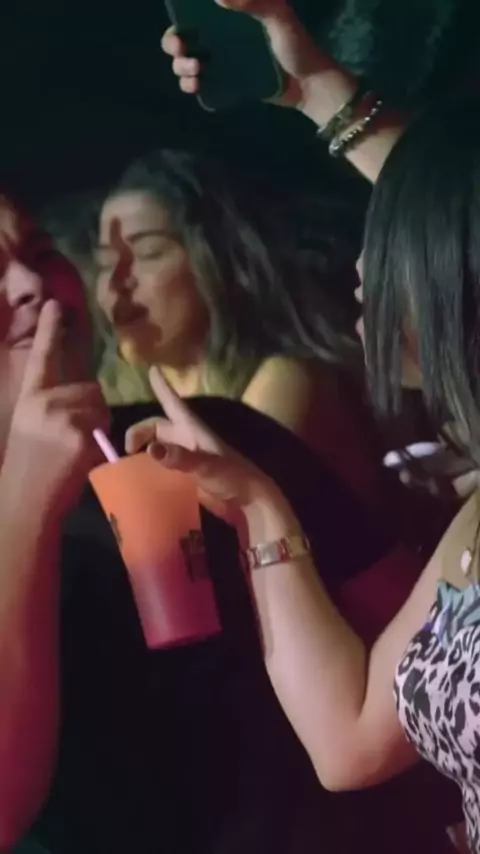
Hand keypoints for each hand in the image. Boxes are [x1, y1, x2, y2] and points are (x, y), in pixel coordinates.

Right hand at [3, 301, 109, 520]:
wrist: (25, 499)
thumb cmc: (30, 466)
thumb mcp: (32, 426)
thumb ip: (52, 404)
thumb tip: (82, 393)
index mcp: (29, 397)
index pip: (42, 357)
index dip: (50, 330)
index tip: (55, 303)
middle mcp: (43, 401)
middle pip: (90, 388)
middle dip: (91, 408)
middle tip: (74, 436)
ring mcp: (61, 416)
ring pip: (100, 406)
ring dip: (97, 424)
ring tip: (76, 447)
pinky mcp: (78, 433)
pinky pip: (103, 427)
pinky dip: (99, 442)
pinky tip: (81, 457)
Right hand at [126, 366, 275, 514]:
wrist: (247, 501)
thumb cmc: (231, 475)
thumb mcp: (206, 464)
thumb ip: (179, 457)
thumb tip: (150, 449)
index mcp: (192, 429)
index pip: (172, 403)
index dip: (162, 387)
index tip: (152, 369)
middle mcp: (186, 439)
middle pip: (157, 427)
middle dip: (139, 432)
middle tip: (126, 450)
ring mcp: (185, 456)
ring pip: (158, 446)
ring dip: (143, 448)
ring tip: (126, 461)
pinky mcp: (186, 474)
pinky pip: (162, 465)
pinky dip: (150, 466)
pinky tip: (139, 477)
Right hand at [161, 0, 334, 115]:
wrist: (309, 86)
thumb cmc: (297, 46)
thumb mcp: (278, 18)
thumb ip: (253, 3)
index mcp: (232, 14)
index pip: (195, 12)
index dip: (180, 20)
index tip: (180, 30)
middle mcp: (222, 36)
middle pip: (184, 37)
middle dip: (174, 44)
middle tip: (183, 52)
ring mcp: (223, 61)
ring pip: (187, 61)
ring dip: (180, 67)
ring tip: (195, 73)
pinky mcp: (227, 83)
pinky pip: (201, 83)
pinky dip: (191, 85)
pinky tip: (195, 86)